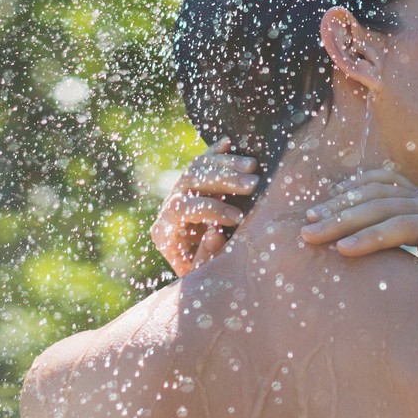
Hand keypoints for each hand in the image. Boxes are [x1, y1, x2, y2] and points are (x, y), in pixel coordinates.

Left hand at [151, 139, 255, 276]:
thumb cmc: (205, 275)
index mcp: (164, 232)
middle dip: (222, 180)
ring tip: (253, 166)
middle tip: (252, 184)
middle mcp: (168, 208)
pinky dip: (217, 152)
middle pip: (189, 181)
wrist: (200, 268)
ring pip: (197, 167)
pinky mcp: (193, 184)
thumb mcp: (205, 273)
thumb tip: (213, 232)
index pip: (182, 209)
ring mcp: (179, 192)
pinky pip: (202, 161)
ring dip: (226, 164)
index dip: (210, 209)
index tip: (238, 218)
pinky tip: (230, 142)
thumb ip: (207, 255)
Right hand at [300, 169, 417, 305]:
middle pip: (385, 203)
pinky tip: (334, 196)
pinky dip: (358, 186)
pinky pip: (386, 183)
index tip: (340, 250)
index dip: (370, 236)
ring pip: (381, 190)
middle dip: (344, 218)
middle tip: (309, 233)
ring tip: (311, 217)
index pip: (404, 225)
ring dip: (343, 202)